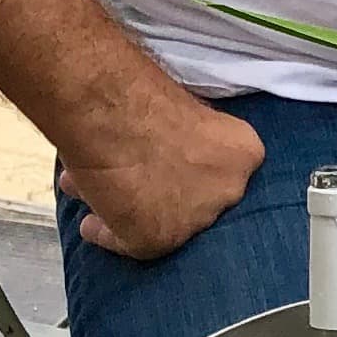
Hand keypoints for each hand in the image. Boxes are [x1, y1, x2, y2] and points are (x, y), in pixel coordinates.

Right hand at [59, 96, 265, 259]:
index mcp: (244, 154)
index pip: (226, 170)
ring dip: (134, 210)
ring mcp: (192, 222)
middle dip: (166, 192)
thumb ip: (193, 138)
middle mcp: (226, 193)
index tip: (174, 163)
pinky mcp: (152, 241)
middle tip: (138, 179)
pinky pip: (126, 241)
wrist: (109, 109)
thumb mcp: (189, 111)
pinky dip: (107, 233)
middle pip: (196, 200)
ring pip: (159, 221)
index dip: (195, 167)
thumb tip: (172, 150)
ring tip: (103, 194)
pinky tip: (93, 224)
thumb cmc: (141, 95)